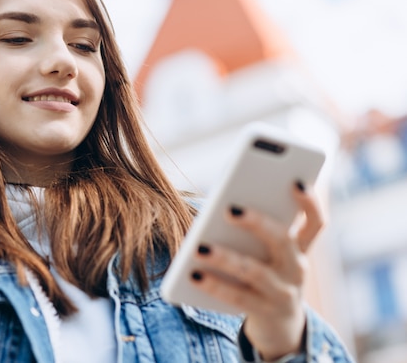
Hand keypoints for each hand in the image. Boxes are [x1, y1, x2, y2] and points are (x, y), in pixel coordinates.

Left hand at [191, 183, 323, 359]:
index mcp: (299, 247)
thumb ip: (255, 230)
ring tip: (199, 248)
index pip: (315, 222)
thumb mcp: (267, 252)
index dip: (309, 202)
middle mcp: (297, 268)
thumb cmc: (265, 272)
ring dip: (225, 258)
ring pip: (255, 272)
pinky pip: (237, 297)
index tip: (295, 182)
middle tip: (229, 209)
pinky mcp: (264, 312)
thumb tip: (222, 205)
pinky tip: (193, 274)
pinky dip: (214, 285)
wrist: (279, 326)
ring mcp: (283, 293)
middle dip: (257, 223)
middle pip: (283, 241)